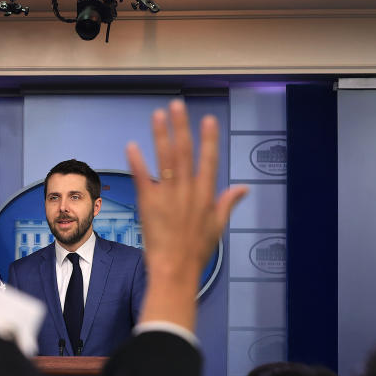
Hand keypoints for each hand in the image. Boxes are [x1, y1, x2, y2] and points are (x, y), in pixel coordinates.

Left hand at [126, 100, 248, 329]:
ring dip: (160, 135)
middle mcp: (188, 191)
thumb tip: (243, 188)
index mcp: (206, 195)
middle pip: (185, 152)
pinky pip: (142, 178)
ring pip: (165, 159)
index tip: (206, 119)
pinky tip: (131, 145)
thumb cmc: (196, 251)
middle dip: (181, 127)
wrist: (175, 270)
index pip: (209, 160)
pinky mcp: (149, 204)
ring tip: (157, 115)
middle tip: (176, 105)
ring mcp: (168, 196)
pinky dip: (137, 161)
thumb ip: (228, 203)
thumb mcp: (217, 226)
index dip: (208, 139)